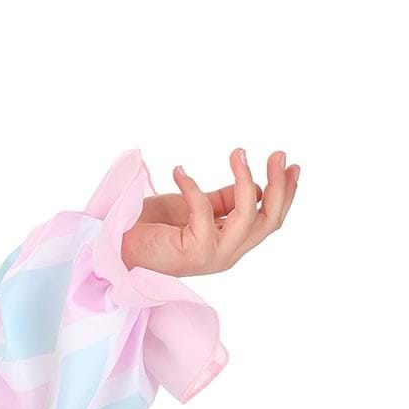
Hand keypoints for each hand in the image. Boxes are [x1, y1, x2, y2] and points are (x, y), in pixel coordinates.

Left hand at [123, 148, 299, 277]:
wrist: (116, 247)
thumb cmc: (151, 229)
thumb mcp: (193, 208)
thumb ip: (223, 200)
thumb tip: (253, 183)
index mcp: (230, 243)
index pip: (269, 220)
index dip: (285, 193)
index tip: (292, 164)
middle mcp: (227, 253)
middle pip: (269, 221)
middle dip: (280, 186)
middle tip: (277, 154)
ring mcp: (213, 256)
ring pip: (247, 217)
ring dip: (246, 180)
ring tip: (237, 152)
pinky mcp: (194, 253)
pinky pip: (204, 211)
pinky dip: (192, 186)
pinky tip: (178, 170)